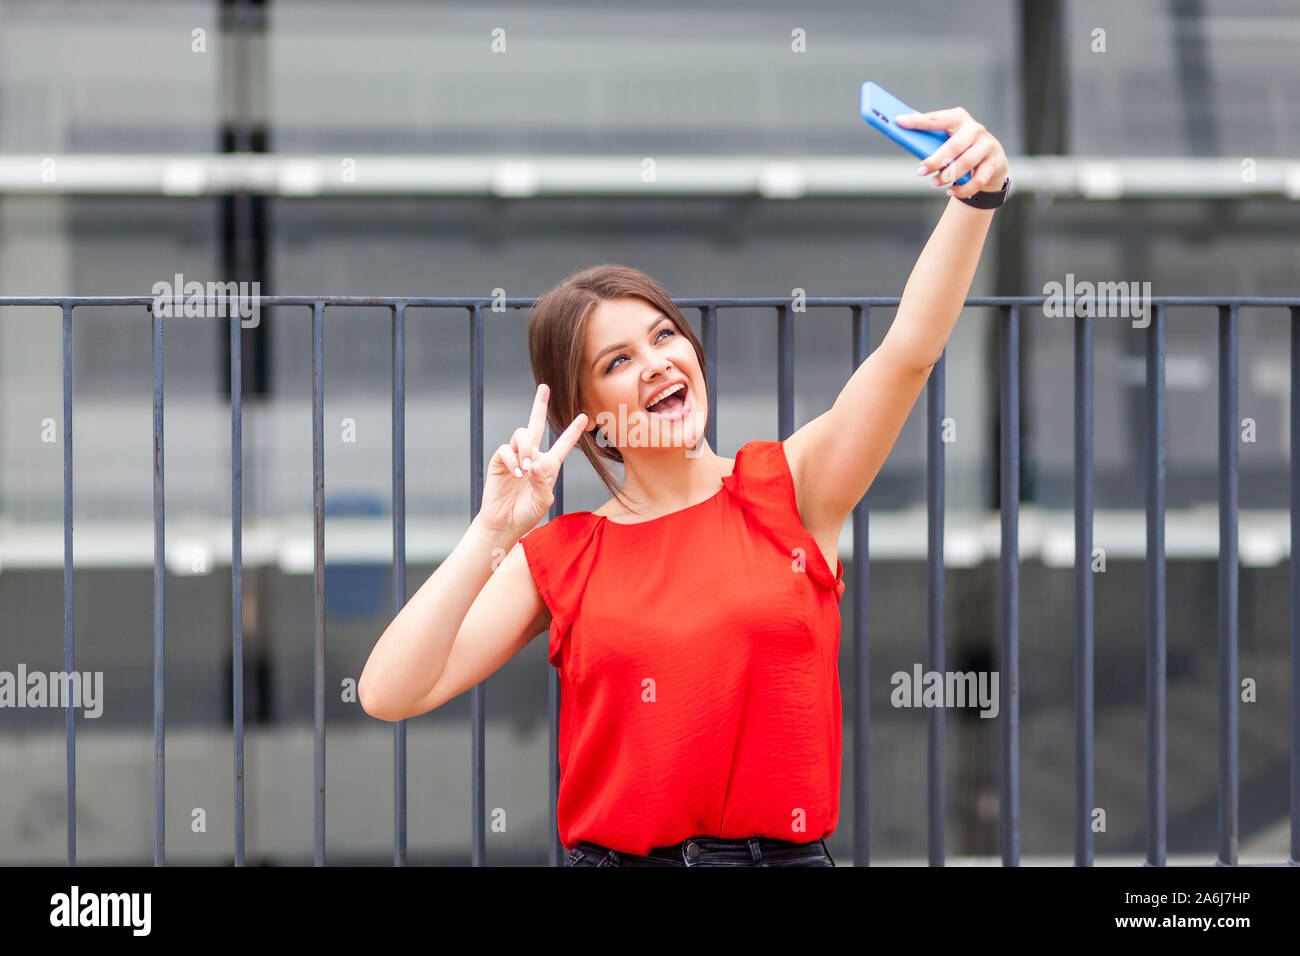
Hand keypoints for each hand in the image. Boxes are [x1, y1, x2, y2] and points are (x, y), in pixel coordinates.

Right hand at [476, 383, 586, 537]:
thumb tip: (534, 464)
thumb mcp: (542, 501)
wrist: (504, 523)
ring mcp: (515, 457)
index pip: (563, 444)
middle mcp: (532, 456)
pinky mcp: (500, 461)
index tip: (584, 416)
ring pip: (521, 434)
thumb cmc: (526, 514)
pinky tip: (516, 474)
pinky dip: (512, 460)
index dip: (573, 431)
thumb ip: (542, 482)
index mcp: (548, 465)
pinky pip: (506, 449)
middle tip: (544, 387)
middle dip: (539, 405)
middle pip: (536, 425)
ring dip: (526, 447)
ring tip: (525, 468)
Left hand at [894, 107, 1009, 200]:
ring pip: (965, 164)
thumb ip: (930, 134)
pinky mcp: (994, 163)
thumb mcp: (948, 137)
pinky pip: (977, 181)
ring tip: (934, 183)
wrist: (992, 161)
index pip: (937, 119)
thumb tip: (902, 126)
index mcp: (959, 118)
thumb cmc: (962, 148)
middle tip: (920, 172)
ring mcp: (987, 146)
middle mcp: (975, 130)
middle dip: (935, 161)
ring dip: (947, 176)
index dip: (918, 121)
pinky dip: (962, 189)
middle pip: (953, 146)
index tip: (899, 122)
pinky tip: (951, 191)